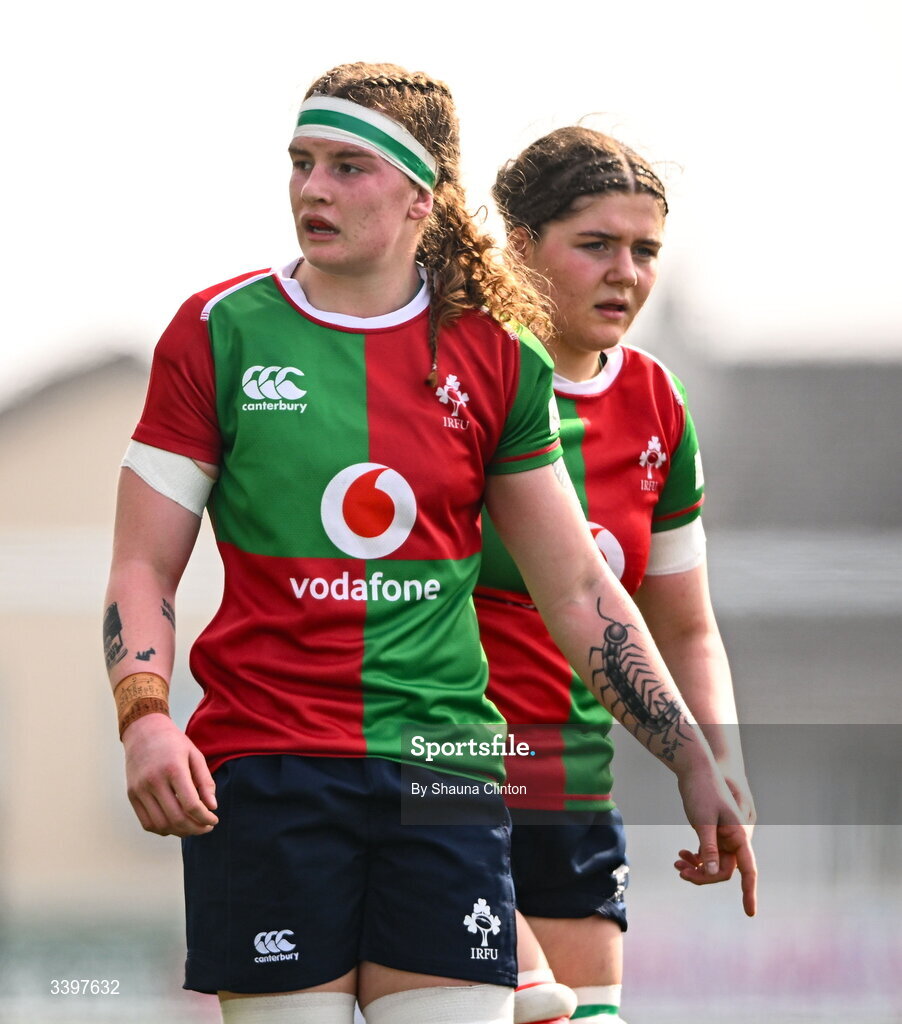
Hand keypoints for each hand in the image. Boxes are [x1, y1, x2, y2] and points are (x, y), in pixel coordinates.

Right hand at [122, 714, 217, 836]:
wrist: (143, 731)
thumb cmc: (174, 742)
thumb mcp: (195, 755)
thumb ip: (205, 782)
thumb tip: (212, 807)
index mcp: (173, 768)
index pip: (190, 804)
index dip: (205, 818)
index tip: (214, 820)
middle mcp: (154, 781)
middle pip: (176, 818)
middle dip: (195, 828)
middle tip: (206, 827)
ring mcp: (140, 789)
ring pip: (161, 824)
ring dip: (179, 832)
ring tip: (192, 827)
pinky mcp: (132, 795)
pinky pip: (146, 822)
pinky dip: (162, 829)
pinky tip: (175, 824)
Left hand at [675, 764, 756, 916]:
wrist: (694, 768)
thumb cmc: (701, 790)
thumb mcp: (703, 820)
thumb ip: (708, 847)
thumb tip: (712, 874)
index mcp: (739, 835)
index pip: (748, 870)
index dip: (750, 891)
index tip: (750, 912)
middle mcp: (734, 838)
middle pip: (723, 870)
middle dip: (704, 877)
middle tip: (681, 873)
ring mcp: (722, 836)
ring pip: (713, 864)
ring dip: (697, 869)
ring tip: (678, 866)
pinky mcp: (711, 833)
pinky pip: (706, 855)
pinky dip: (695, 859)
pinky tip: (681, 856)